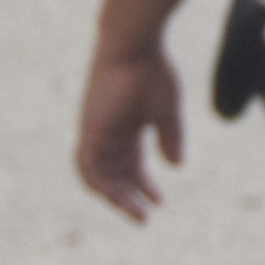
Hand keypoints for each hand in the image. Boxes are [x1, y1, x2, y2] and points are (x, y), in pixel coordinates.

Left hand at [76, 41, 183, 216]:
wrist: (133, 47)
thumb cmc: (152, 71)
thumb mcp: (167, 111)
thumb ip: (170, 138)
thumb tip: (176, 166)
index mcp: (126, 131)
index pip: (131, 167)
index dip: (143, 186)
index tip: (159, 202)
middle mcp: (108, 137)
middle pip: (114, 177)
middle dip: (129, 198)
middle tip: (144, 217)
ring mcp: (96, 135)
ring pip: (99, 177)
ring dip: (115, 196)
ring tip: (133, 212)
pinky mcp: (90, 131)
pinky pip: (88, 165)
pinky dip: (99, 182)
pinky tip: (115, 195)